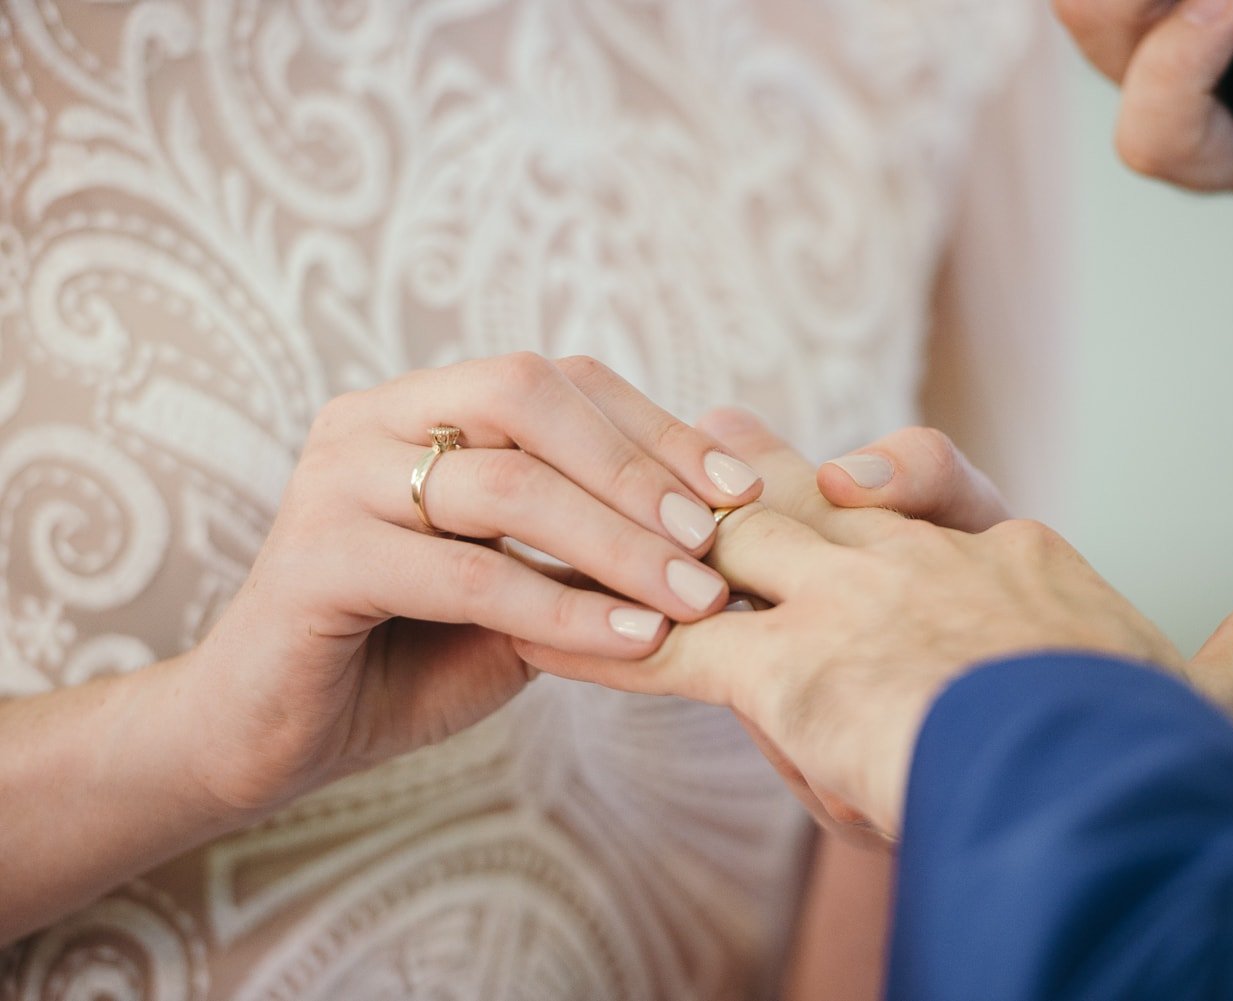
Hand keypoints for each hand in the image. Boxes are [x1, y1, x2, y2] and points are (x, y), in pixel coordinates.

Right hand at [183, 354, 761, 816]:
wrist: (278, 735)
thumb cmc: (411, 653)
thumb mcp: (519, 584)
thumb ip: (585, 542)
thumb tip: (717, 521)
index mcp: (418, 405)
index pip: (557, 381)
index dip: (656, 428)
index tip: (741, 489)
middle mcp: (371, 419)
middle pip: (527, 396)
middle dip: (636, 469)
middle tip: (717, 540)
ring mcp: (334, 478)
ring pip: (505, 484)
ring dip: (617, 544)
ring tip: (695, 599)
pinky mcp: (314, 557)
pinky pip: (468, 574)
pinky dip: (563, 607)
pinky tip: (634, 639)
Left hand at [521, 410, 1232, 836]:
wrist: (1104, 772)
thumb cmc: (1156, 741)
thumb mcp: (1213, 688)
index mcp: (1007, 560)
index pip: (931, 503)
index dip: (889, 478)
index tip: (855, 467)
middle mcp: (912, 564)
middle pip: (808, 499)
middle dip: (744, 467)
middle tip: (690, 426)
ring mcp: (842, 610)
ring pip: (727, 550)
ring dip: (657, 530)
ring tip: (592, 504)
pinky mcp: (784, 674)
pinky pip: (671, 649)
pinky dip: (606, 639)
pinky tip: (546, 632)